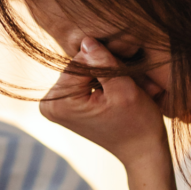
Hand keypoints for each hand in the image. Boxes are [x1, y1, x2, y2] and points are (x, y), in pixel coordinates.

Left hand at [40, 37, 169, 169]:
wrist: (141, 149)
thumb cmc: (137, 123)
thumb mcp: (124, 89)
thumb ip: (104, 63)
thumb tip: (86, 40)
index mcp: (58, 103)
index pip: (79, 61)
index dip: (106, 63)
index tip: (123, 78)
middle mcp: (49, 105)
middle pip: (77, 66)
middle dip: (103, 69)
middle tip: (126, 84)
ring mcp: (55, 106)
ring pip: (82, 71)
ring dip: (104, 75)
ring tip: (122, 89)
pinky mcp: (64, 105)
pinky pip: (82, 80)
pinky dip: (100, 82)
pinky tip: (114, 92)